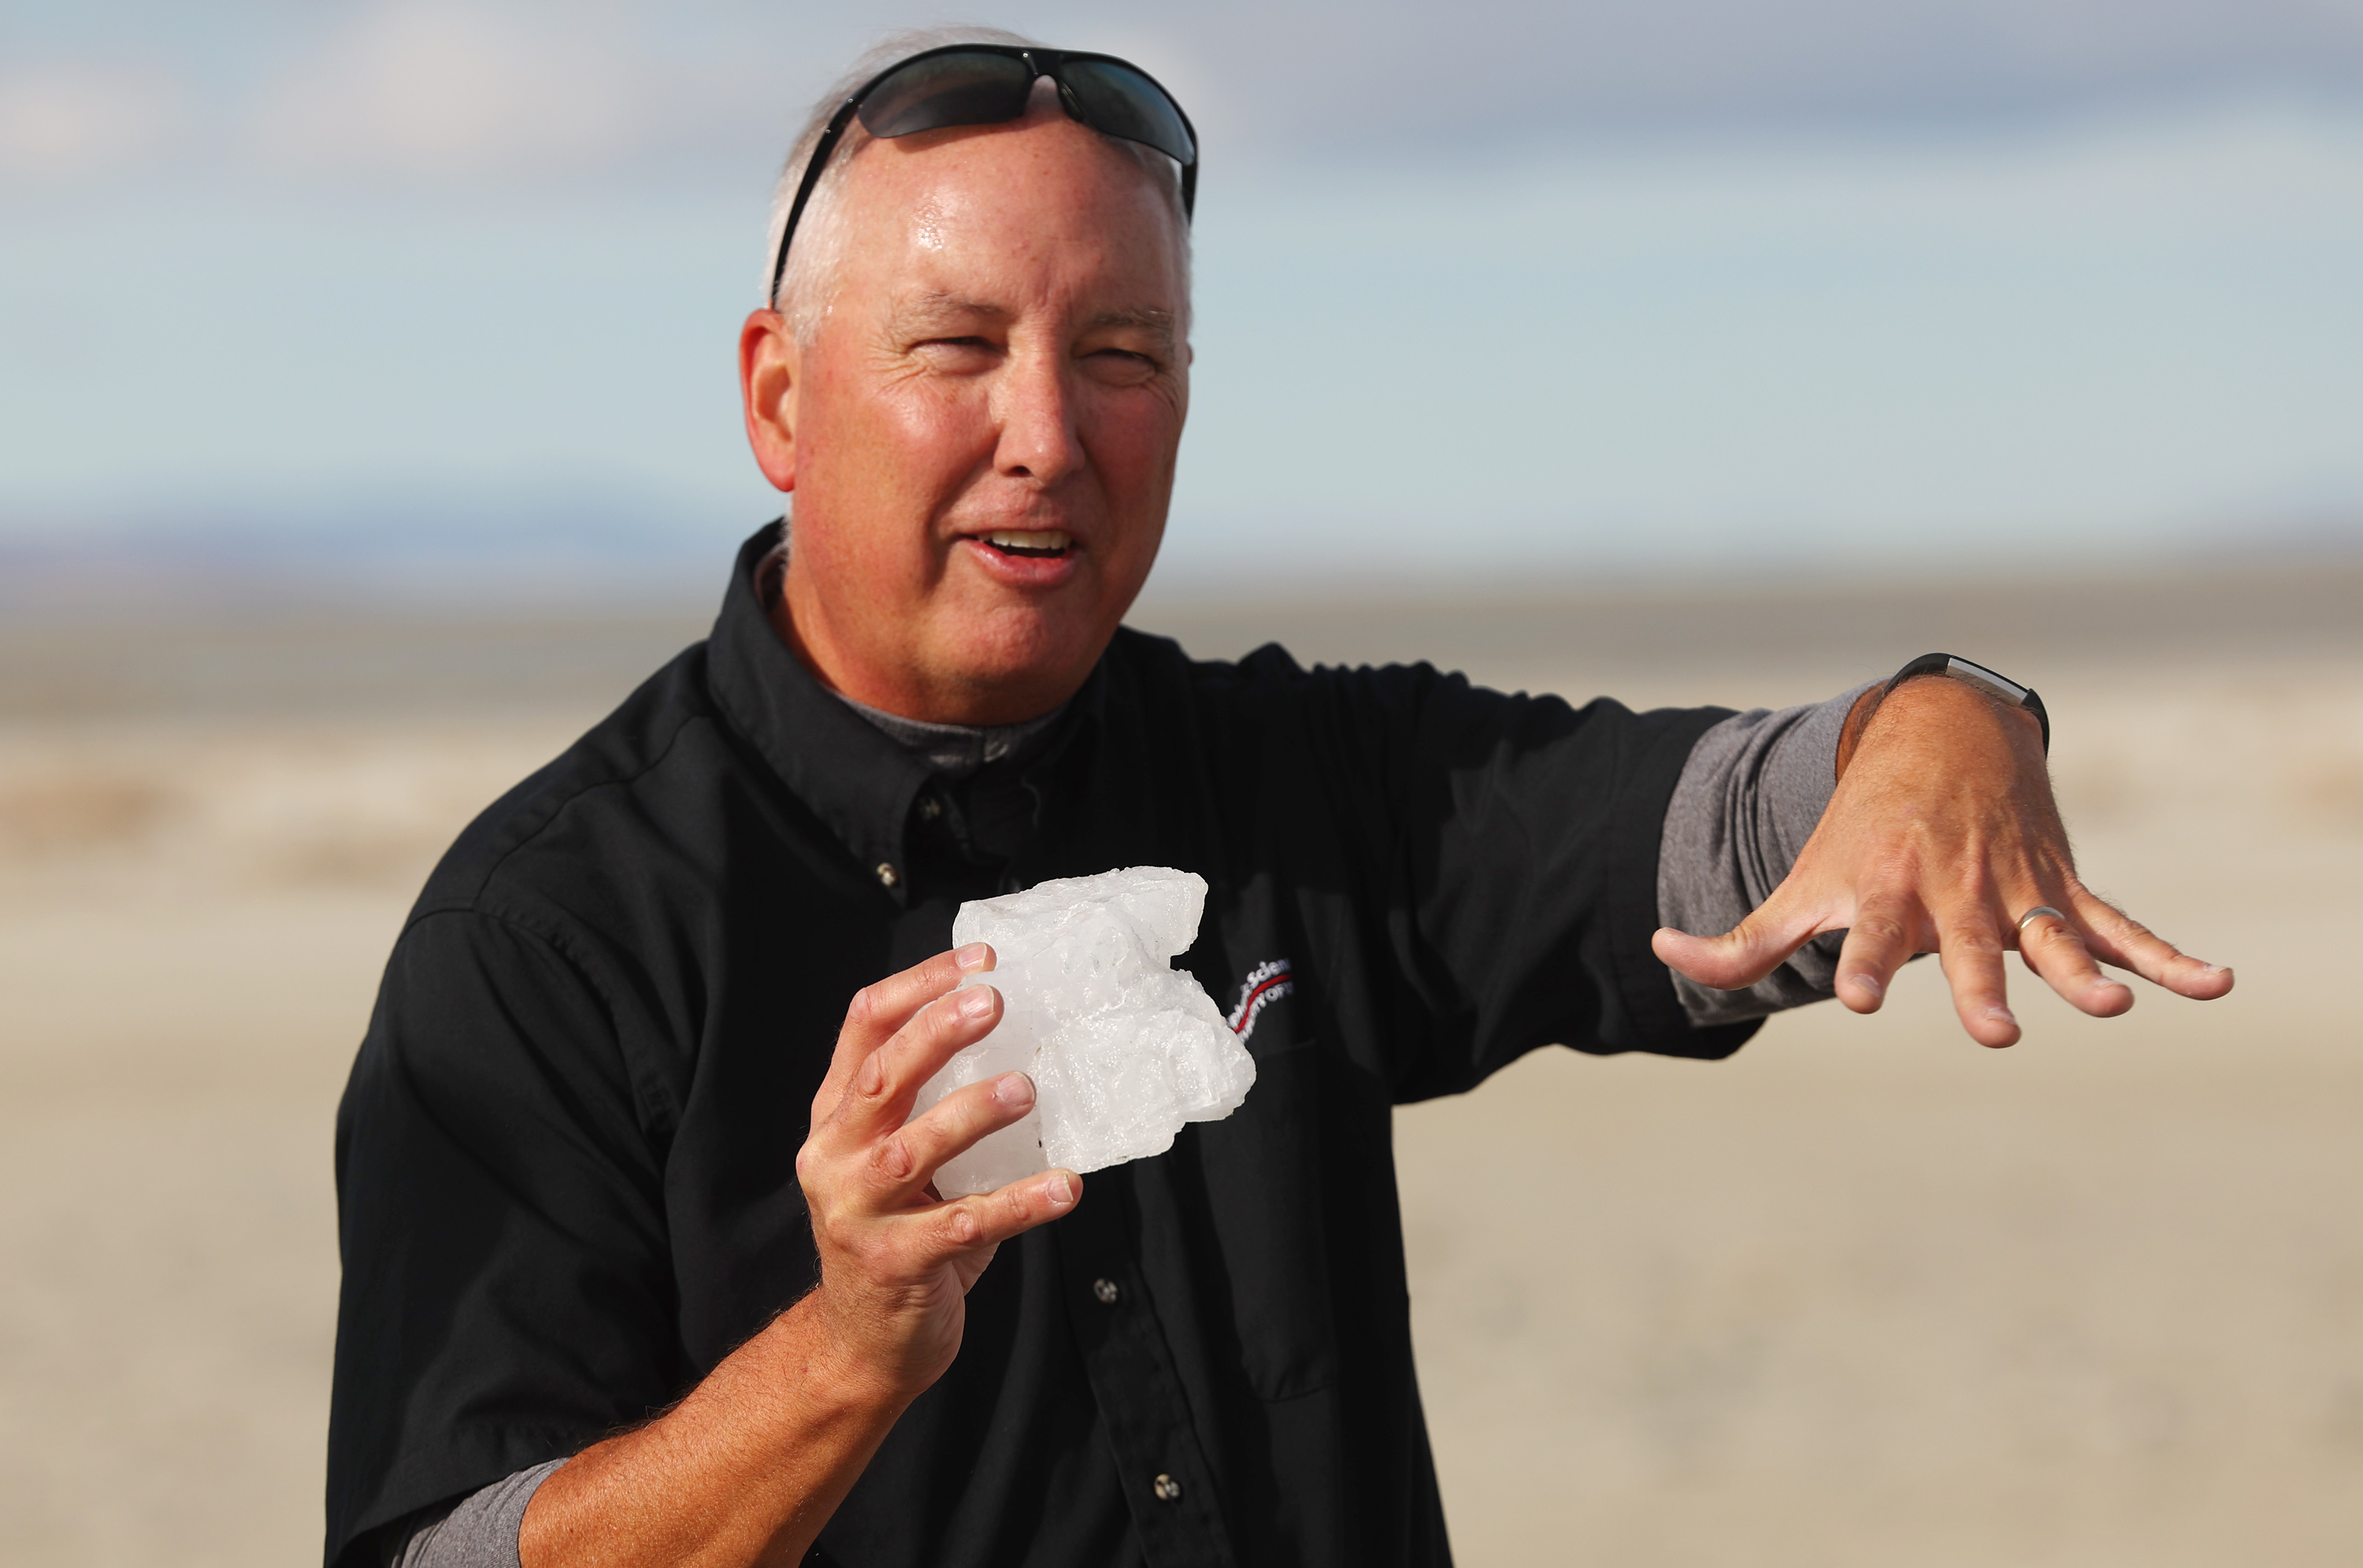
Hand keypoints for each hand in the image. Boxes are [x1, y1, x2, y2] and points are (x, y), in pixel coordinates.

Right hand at [797, 943, 1079, 1400]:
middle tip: (994, 1002)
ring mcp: (857, 1212)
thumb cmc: (899, 1235)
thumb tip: (1025, 1044)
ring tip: (1025, 1089)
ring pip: (912, 1149)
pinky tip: (1065, 1187)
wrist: (863, 1344)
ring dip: (971, 1113)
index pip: (864, 1026)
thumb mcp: (897, 1160)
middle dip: (936, 1033)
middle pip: (881, 1078)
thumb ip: (932, 1106)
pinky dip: (1019, 1203)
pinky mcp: (894, 1264)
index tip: (981, 961)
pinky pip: (964, 1225)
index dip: (919, 985)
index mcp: (836, 1117)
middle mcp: (834, 1157)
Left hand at [1652, 674, 2233, 1046]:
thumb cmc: (1858, 829)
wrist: (1937, 736)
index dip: (1859, 962)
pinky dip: (2170, 957)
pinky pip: (2122, 926)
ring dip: (2083, 973)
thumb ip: (1739, 938)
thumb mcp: (1800, 878)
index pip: (1866, 936)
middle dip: (1979, 984)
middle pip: (1966, 947)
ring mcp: (2014, 890)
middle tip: (1994, 1031)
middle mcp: (1951, 892)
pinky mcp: (2063, 887)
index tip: (1855, 994)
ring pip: (2052, 937)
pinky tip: (2219, 983)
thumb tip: (1660, 955)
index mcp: (1883, 890)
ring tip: (2109, 1006)